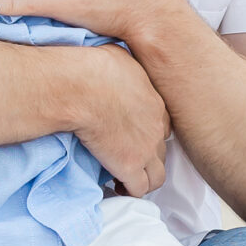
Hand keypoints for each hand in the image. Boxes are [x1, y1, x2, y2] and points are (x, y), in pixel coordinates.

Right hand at [75, 44, 170, 196]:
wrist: (82, 88)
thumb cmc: (95, 66)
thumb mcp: (119, 55)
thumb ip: (126, 68)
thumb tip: (117, 65)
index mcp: (155, 101)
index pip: (162, 123)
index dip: (150, 130)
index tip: (134, 133)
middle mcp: (156, 126)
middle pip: (162, 149)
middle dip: (148, 154)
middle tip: (129, 155)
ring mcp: (146, 148)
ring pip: (156, 175)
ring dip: (143, 177)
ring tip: (126, 178)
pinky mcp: (130, 166)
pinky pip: (138, 188)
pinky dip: (129, 190)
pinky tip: (117, 188)